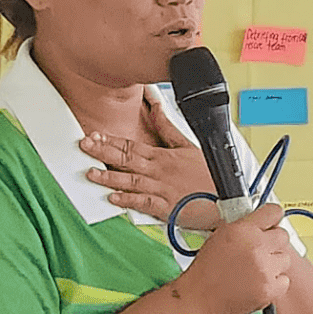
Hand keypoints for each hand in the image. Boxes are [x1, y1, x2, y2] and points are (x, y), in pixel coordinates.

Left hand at [78, 94, 218, 228]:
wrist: (228, 201)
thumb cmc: (209, 176)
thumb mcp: (190, 146)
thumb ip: (168, 128)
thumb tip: (156, 105)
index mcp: (163, 156)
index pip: (132, 145)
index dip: (110, 140)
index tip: (93, 135)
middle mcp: (159, 172)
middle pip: (127, 159)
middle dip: (103, 152)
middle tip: (84, 146)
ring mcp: (162, 190)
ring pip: (131, 181)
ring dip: (110, 177)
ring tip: (91, 173)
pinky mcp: (167, 209)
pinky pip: (144, 204)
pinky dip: (128, 201)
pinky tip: (113, 198)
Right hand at [183, 205, 294, 313]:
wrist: (199, 300)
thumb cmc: (205, 271)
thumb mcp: (218, 237)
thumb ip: (243, 227)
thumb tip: (260, 222)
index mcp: (242, 230)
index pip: (273, 212)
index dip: (272, 218)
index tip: (271, 222)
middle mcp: (256, 247)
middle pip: (283, 235)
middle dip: (272, 243)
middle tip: (259, 251)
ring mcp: (264, 269)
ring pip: (285, 259)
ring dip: (273, 264)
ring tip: (254, 270)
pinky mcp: (269, 289)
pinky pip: (284, 280)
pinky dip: (274, 283)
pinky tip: (257, 283)